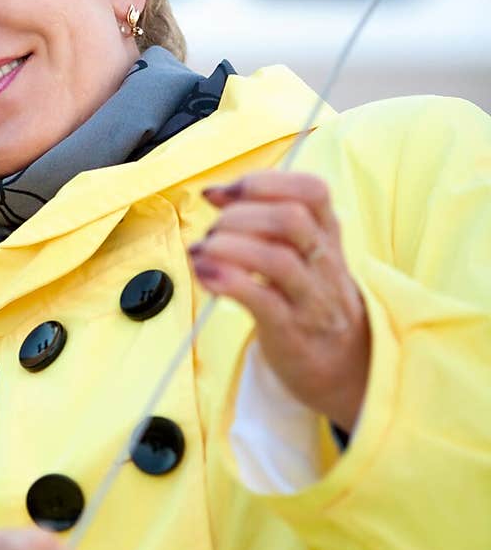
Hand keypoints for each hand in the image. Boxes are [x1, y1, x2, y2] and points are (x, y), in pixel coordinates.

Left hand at [189, 172, 369, 432]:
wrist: (347, 366)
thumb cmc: (310, 300)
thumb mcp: (306, 254)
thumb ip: (266, 222)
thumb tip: (215, 193)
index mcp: (327, 235)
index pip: (312, 191)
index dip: (264, 183)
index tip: (223, 193)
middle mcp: (323, 262)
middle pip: (291, 219)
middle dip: (240, 215)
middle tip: (211, 230)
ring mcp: (310, 298)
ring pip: (277, 259)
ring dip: (228, 248)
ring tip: (201, 253)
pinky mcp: (291, 331)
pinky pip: (261, 300)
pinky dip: (227, 282)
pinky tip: (205, 276)